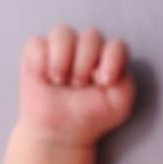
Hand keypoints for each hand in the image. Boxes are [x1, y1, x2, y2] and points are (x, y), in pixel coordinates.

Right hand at [17, 24, 135, 145]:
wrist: (61, 131)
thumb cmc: (91, 115)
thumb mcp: (119, 104)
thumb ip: (126, 82)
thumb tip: (108, 65)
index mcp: (109, 58)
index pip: (116, 45)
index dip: (112, 60)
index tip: (104, 82)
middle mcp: (87, 49)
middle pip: (91, 36)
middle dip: (85, 63)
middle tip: (79, 85)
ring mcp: (61, 48)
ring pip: (63, 32)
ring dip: (62, 58)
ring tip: (59, 81)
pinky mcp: (37, 53)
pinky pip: (37, 43)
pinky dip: (40, 61)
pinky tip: (43, 78)